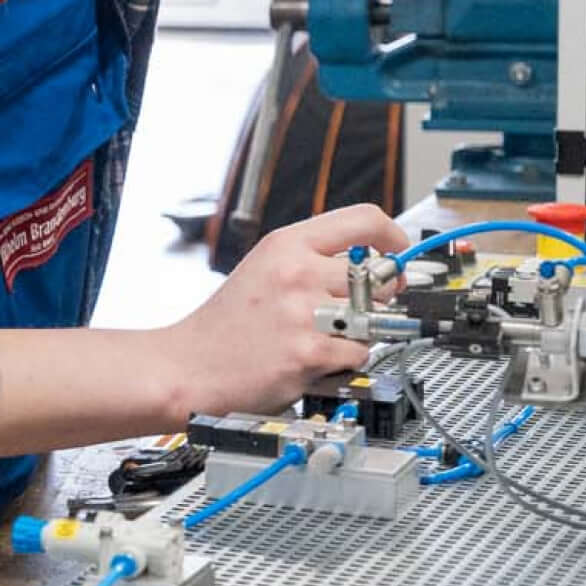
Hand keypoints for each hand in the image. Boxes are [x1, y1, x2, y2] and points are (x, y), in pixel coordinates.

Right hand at [158, 203, 407, 417]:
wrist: (187, 366)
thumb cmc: (226, 325)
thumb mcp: (264, 270)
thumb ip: (316, 260)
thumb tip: (379, 265)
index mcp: (285, 243)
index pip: (364, 219)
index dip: (392, 236)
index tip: (397, 251)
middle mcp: (296, 271)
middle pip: (377, 275)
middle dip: (373, 299)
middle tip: (344, 313)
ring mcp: (303, 311)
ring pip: (373, 318)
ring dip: (356, 335)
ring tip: (319, 340)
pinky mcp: (309, 351)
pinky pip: (360, 354)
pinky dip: (342, 364)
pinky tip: (311, 362)